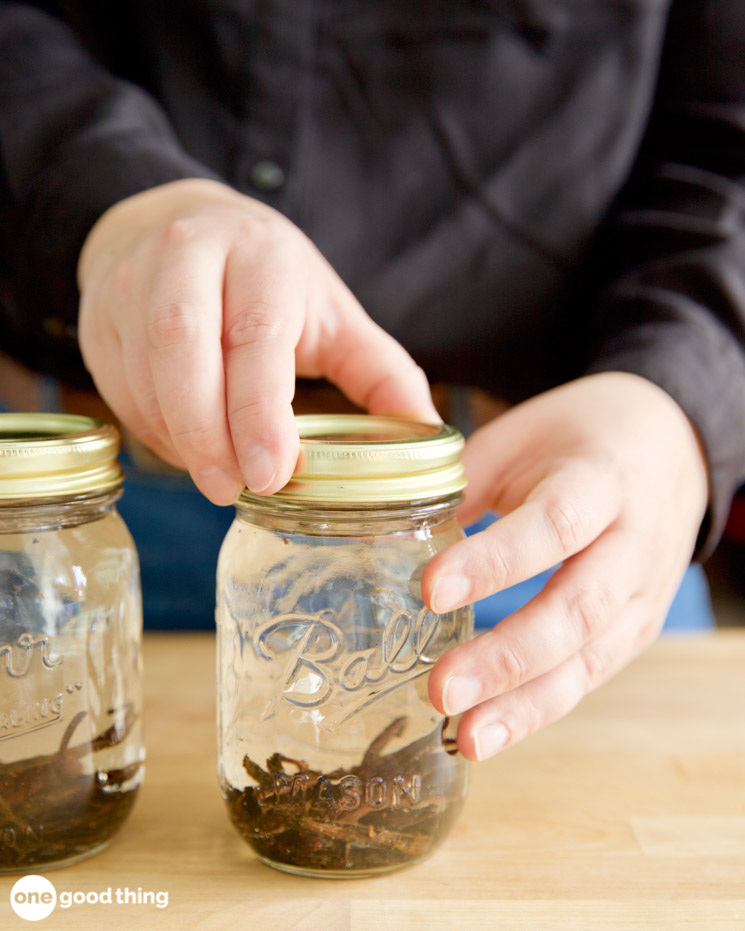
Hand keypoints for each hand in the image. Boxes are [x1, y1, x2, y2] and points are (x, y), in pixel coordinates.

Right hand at [77, 179, 437, 502]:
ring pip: (142, 374)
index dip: (258, 412)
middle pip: (182, 349)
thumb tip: (433, 435)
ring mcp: (131, 282)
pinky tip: (187, 448)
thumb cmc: (267, 279)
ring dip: (179, 439)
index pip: (254, 336)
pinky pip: (117, 386)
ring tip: (217, 476)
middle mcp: (187, 257)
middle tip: (235, 491)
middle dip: (208, 433)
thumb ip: (382, 371)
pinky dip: (153, 429)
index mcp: (260, 257)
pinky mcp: (97, 314)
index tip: (272, 474)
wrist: (178, 222)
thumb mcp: (332, 312)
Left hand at [422, 373, 708, 759]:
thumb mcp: (523, 437)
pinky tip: (492, 731)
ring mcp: (643, 593)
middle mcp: (632, 543)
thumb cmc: (580, 439)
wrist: (673, 448)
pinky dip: (541, 707)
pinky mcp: (637, 627)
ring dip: (525, 703)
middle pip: (577, 608)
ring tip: (467, 736)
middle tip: (441, 689)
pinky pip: (591, 674)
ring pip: (589, 656)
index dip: (495, 561)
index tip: (430, 591)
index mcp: (600, 478)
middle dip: (507, 656)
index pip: (554, 524)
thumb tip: (386, 513)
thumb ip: (461, 478)